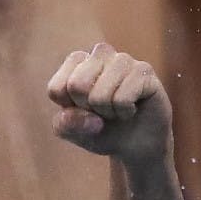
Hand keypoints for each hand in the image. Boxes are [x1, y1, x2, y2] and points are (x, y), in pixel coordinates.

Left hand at [47, 44, 171, 164]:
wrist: (135, 144)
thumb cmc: (101, 131)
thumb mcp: (74, 132)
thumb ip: (64, 124)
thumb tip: (75, 113)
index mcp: (76, 63)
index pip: (56, 88)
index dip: (69, 110)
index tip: (82, 110)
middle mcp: (99, 54)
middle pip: (77, 86)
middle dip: (88, 110)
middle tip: (101, 111)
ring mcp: (123, 60)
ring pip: (100, 94)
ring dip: (108, 112)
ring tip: (117, 109)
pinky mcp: (143, 70)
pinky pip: (122, 99)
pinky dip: (124, 112)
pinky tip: (132, 108)